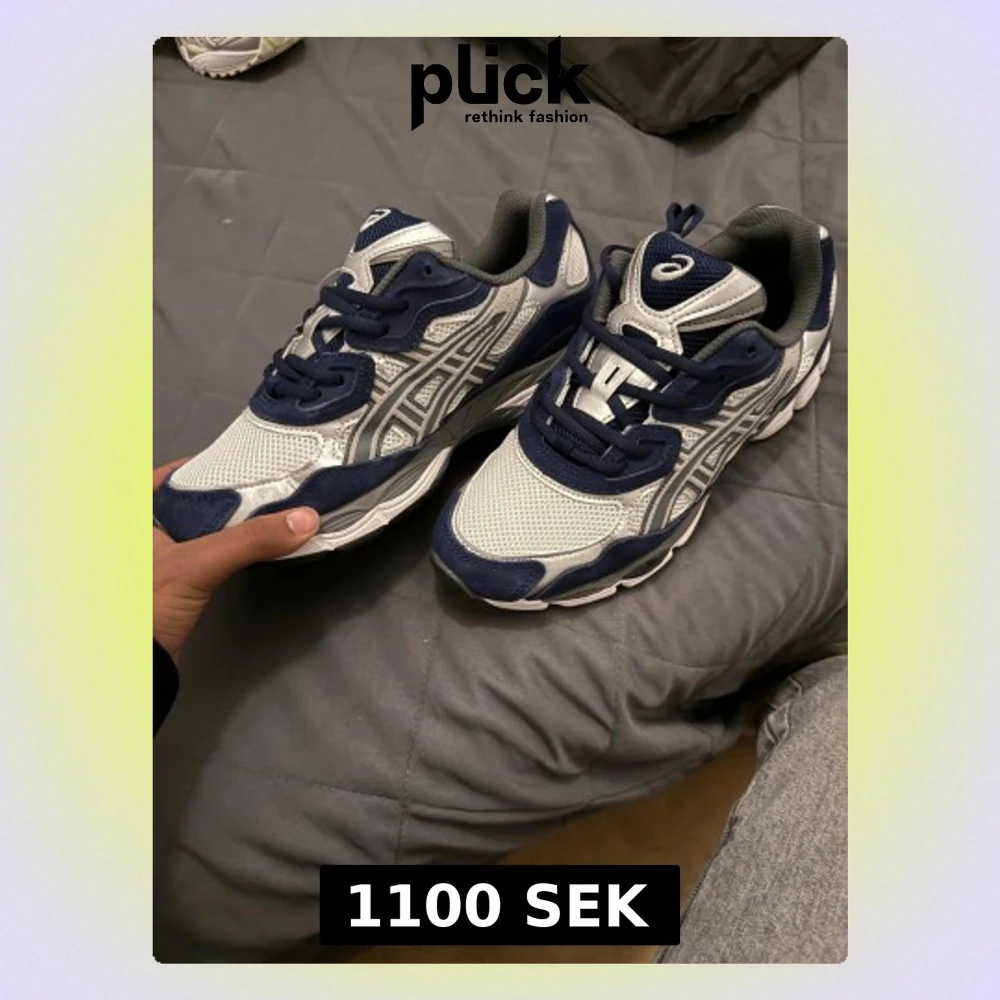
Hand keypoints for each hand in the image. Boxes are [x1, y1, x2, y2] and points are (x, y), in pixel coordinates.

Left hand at [153, 459, 319, 660]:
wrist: (138, 671)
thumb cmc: (142, 613)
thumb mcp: (198, 565)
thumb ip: (250, 539)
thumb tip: (300, 520)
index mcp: (131, 514)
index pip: (173, 474)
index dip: (208, 464)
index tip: (242, 460)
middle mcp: (141, 532)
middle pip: (192, 499)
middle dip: (228, 494)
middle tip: (261, 486)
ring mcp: (156, 560)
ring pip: (200, 527)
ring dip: (231, 523)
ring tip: (264, 513)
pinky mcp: (171, 583)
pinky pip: (205, 553)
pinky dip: (228, 548)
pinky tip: (247, 548)